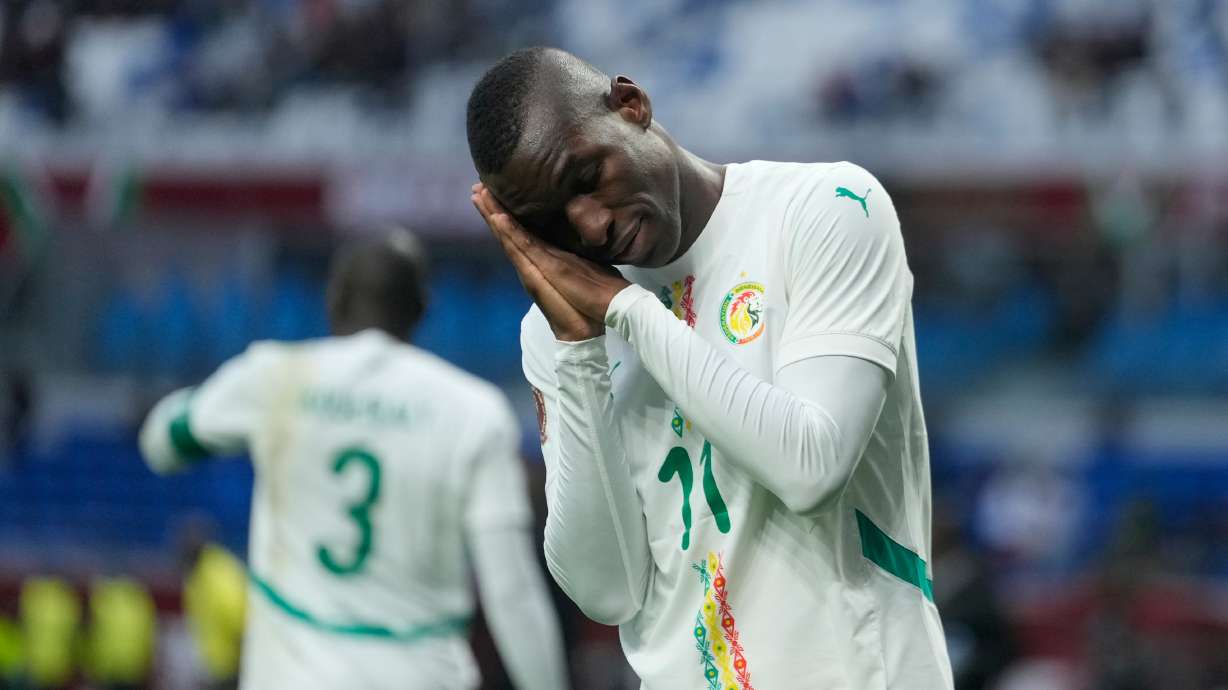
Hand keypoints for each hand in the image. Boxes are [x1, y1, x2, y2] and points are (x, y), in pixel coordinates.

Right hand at [473, 184, 629, 340]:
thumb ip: (577, 255)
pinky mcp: (536, 275)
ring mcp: (532, 269)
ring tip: (479, 196)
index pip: (521, 232)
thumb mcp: (586, 268)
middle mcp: (533, 263)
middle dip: (492, 210)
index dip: (506, 214)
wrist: (592, 325)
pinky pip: (519, 249)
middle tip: (477, 187)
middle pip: (508, 232)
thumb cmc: (592, 299)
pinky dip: (508, 232)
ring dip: (493, 216)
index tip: (495, 192)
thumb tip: (584, 238)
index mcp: (544, 259)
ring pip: (508, 238)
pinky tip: (497, 218)